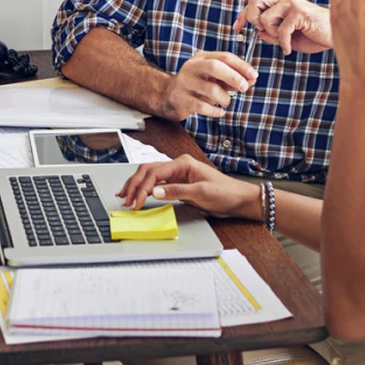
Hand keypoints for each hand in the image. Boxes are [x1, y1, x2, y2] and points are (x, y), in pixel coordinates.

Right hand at [116, 154, 261, 218]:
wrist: (239, 200)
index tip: (137, 201)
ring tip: (125, 196)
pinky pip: (156, 183)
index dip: (143, 187)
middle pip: (148, 171)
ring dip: (136, 185)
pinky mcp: (178, 184)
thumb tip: (154, 191)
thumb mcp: (201, 192)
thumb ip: (176, 191)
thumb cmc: (225, 192)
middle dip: (134, 185)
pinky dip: (145, 189)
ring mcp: (177, 175)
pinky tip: (138, 194)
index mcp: (183, 163)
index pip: (155, 172)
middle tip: (126, 199)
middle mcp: (178, 166)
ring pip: (149, 176)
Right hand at [162, 51, 256, 120]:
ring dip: (225, 99)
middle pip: (215, 66)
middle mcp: (191, 67)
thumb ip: (232, 78)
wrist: (168, 96)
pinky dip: (216, 111)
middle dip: (233, 77)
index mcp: (202, 58)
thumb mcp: (214, 78)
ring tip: (225, 102)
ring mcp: (184, 83)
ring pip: (212, 90)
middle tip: (243, 88)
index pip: (225, 57)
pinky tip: (219, 112)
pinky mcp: (181, 99)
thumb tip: (252, 80)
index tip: (254, 76)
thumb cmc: (197, 85)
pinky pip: (204, 107)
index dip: (242, 66)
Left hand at [233, 0, 331, 54]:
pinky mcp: (300, 12)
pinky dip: (283, 43)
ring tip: (284, 40)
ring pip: (265, 18)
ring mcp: (292, 4)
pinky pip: (281, 30)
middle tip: (264, 32)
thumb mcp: (288, 35)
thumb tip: (259, 32)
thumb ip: (273, 32)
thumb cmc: (314, 35)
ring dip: (271, 34)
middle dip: (253, 18)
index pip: (254, 2)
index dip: (243, 15)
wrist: (335, 36)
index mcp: (281, 1)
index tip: (236, 28)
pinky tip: (289, 48)